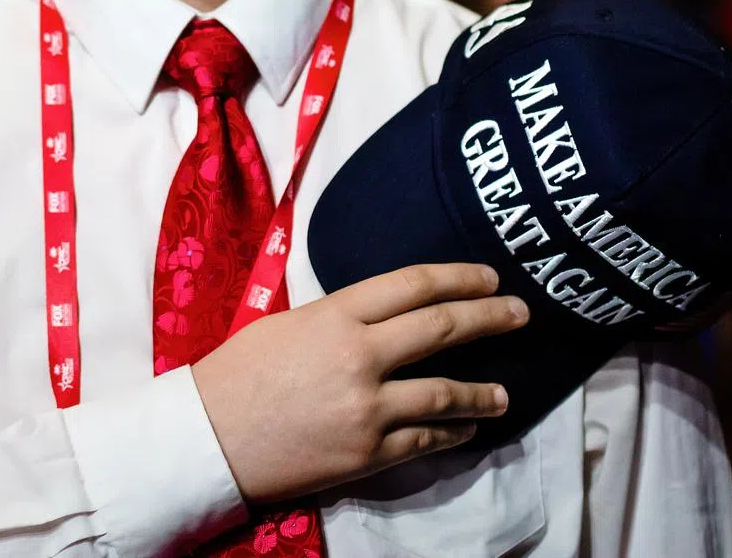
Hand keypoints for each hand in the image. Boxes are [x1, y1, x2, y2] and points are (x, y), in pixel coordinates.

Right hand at [192, 263, 527, 502]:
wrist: (209, 435)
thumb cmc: (239, 370)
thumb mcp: (290, 321)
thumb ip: (341, 316)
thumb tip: (385, 317)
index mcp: (337, 312)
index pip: (414, 284)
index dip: (459, 278)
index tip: (490, 278)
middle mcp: (360, 353)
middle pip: (441, 327)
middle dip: (489, 317)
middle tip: (521, 314)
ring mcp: (368, 407)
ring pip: (445, 392)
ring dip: (482, 390)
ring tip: (505, 392)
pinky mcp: (368, 453)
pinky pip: (426, 440)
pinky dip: (453, 432)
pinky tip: (467, 428)